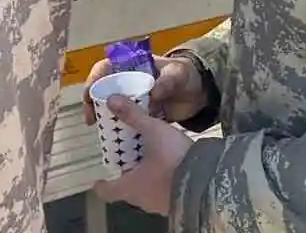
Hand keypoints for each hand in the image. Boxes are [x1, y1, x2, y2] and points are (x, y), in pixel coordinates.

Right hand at [84, 54, 207, 126]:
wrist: (198, 93)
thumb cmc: (185, 75)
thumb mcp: (178, 74)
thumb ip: (167, 81)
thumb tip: (153, 93)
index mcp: (133, 66)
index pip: (105, 67)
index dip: (94, 78)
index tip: (90, 94)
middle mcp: (127, 82)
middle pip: (102, 89)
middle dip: (92, 103)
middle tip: (90, 119)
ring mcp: (132, 100)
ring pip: (109, 107)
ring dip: (102, 118)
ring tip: (99, 131)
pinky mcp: (138, 116)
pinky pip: (122, 122)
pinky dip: (117, 129)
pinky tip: (114, 140)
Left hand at [91, 96, 193, 215]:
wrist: (206, 180)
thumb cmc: (172, 158)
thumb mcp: (153, 131)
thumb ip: (133, 116)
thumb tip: (111, 100)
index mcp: (130, 187)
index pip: (108, 192)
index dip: (102, 185)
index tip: (100, 179)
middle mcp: (142, 200)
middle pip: (127, 190)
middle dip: (127, 174)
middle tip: (129, 158)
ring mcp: (159, 204)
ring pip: (145, 191)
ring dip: (145, 177)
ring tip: (150, 158)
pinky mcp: (176, 202)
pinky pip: (162, 192)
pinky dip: (161, 180)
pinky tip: (169, 165)